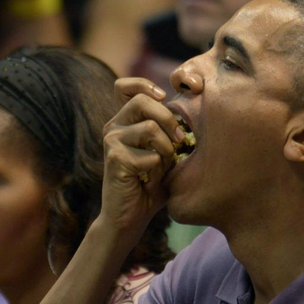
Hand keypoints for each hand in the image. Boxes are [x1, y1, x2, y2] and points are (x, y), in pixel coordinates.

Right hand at [99, 76, 182, 244]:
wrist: (129, 218)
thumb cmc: (150, 187)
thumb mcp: (164, 153)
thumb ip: (170, 133)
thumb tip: (192, 113)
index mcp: (124, 122)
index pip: (124, 87)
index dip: (144, 84)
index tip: (164, 97)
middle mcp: (113, 127)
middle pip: (142, 101)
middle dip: (168, 119)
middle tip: (178, 140)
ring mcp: (111, 142)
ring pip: (150, 127)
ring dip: (166, 150)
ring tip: (162, 167)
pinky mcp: (115, 159)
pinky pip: (150, 155)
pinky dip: (158, 169)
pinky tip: (149, 181)